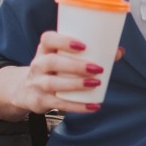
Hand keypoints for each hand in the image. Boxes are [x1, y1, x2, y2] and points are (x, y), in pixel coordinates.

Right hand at [0, 32, 125, 117]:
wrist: (26, 91)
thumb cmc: (54, 70)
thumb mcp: (63, 58)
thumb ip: (90, 54)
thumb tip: (118, 51)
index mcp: (44, 50)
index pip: (47, 39)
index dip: (63, 41)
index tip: (83, 45)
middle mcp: (38, 65)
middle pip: (51, 62)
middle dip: (75, 65)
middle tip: (97, 68)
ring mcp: (36, 84)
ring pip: (52, 83)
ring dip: (75, 84)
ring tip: (95, 84)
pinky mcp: (39, 101)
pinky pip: (58, 104)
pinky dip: (77, 106)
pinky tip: (93, 106)